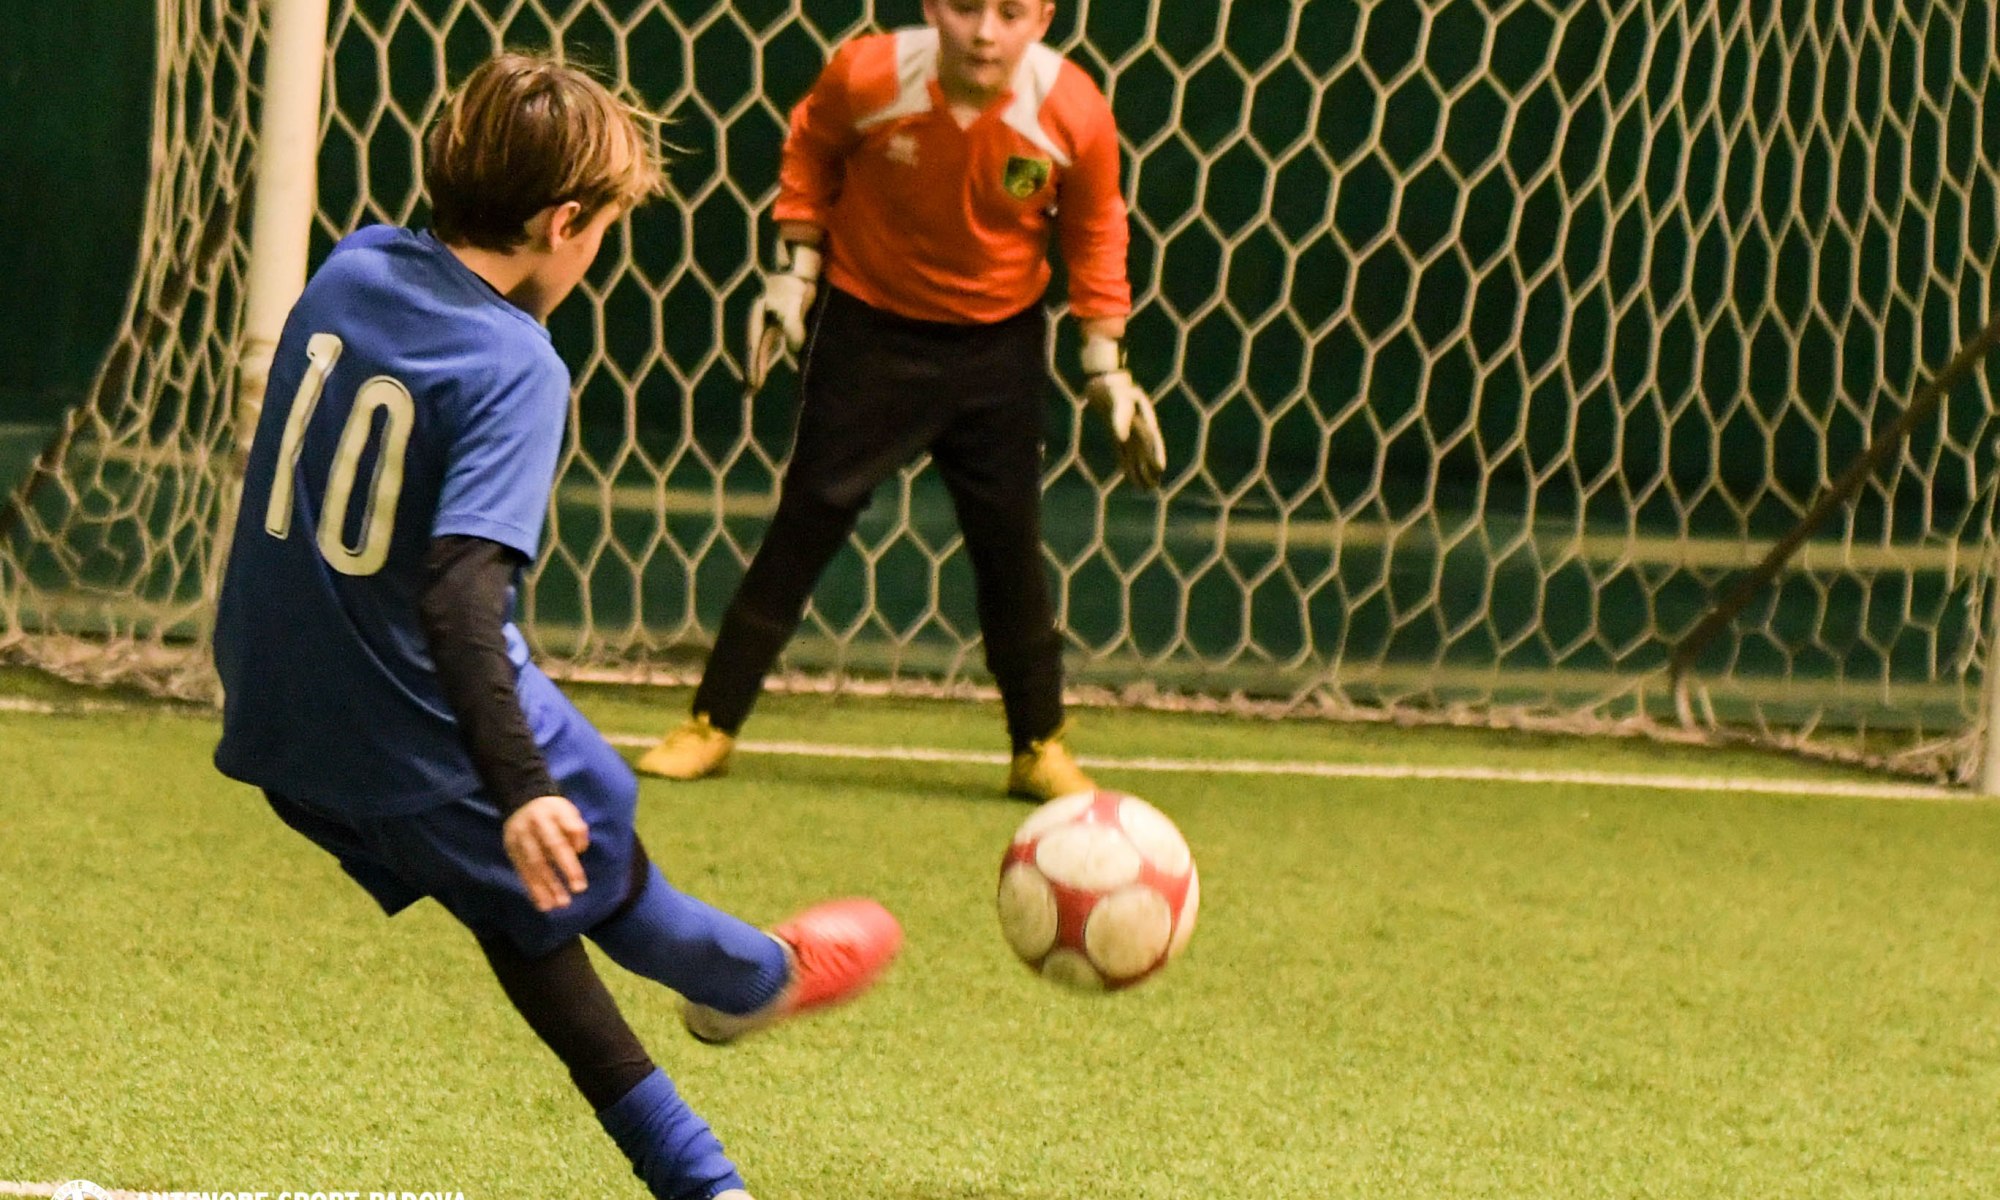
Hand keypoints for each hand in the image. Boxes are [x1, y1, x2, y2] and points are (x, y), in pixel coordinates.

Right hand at [502, 795, 589, 911]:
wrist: (523, 798)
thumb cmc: (553, 810)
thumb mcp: (568, 810)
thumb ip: (576, 828)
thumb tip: (580, 850)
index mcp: (546, 818)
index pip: (558, 844)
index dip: (568, 866)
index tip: (579, 887)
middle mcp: (529, 829)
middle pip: (540, 859)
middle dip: (553, 882)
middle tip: (565, 902)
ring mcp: (516, 840)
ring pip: (528, 867)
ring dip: (540, 889)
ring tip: (552, 907)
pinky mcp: (510, 849)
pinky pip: (520, 870)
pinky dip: (530, 887)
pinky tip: (540, 902)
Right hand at [746, 241, 821, 389]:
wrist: (800, 265)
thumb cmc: (796, 283)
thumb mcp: (795, 303)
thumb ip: (794, 324)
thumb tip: (795, 346)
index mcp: (759, 317)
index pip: (755, 347)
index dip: (755, 368)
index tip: (754, 386)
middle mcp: (761, 320)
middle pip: (755, 349)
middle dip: (754, 369)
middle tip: (750, 391)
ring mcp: (769, 319)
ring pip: (762, 346)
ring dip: (760, 363)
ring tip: (756, 383)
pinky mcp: (779, 319)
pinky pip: (771, 341)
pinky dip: (768, 353)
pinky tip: (769, 361)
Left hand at [1081, 336, 1165, 489]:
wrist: (1105, 383)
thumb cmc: (1112, 389)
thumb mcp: (1116, 399)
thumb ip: (1119, 418)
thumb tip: (1120, 438)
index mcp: (1143, 418)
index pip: (1152, 440)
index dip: (1156, 454)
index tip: (1160, 468)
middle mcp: (1139, 428)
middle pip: (1147, 452)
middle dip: (1150, 468)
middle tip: (1155, 486)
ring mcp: (1129, 433)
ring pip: (1137, 456)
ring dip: (1141, 472)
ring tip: (1147, 489)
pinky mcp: (1118, 437)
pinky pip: (1125, 455)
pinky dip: (1128, 467)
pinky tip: (1131, 479)